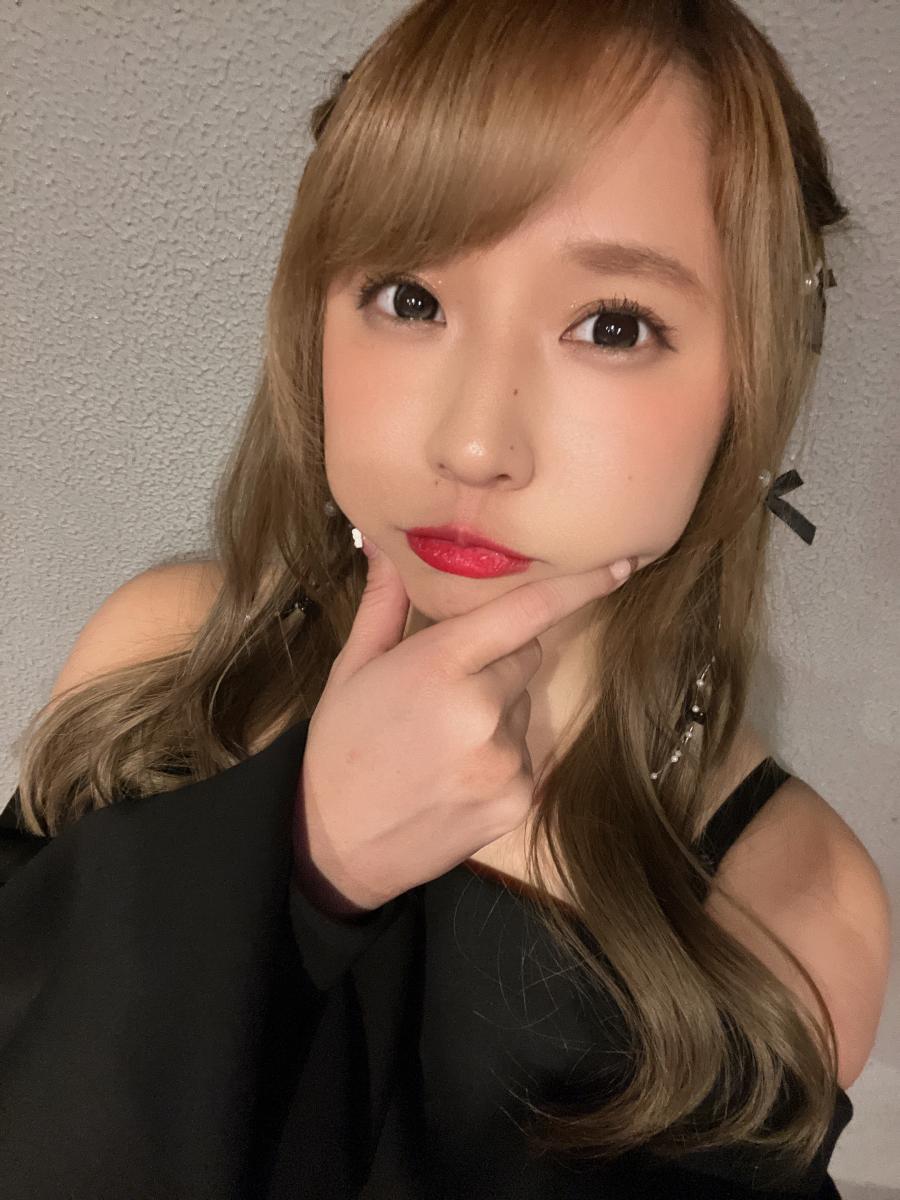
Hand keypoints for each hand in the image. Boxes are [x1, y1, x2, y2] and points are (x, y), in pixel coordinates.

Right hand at [292, 535, 635, 916]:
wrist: (335, 845)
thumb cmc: (340, 746)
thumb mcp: (351, 667)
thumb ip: (384, 602)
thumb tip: (383, 540)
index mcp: (439, 665)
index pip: (527, 612)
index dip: (579, 586)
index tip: (620, 565)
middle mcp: (481, 709)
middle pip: (526, 655)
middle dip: (496, 660)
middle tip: (445, 689)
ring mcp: (505, 760)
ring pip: (524, 707)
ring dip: (497, 711)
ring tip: (443, 741)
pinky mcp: (519, 799)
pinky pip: (527, 755)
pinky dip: (501, 757)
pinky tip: (456, 774)